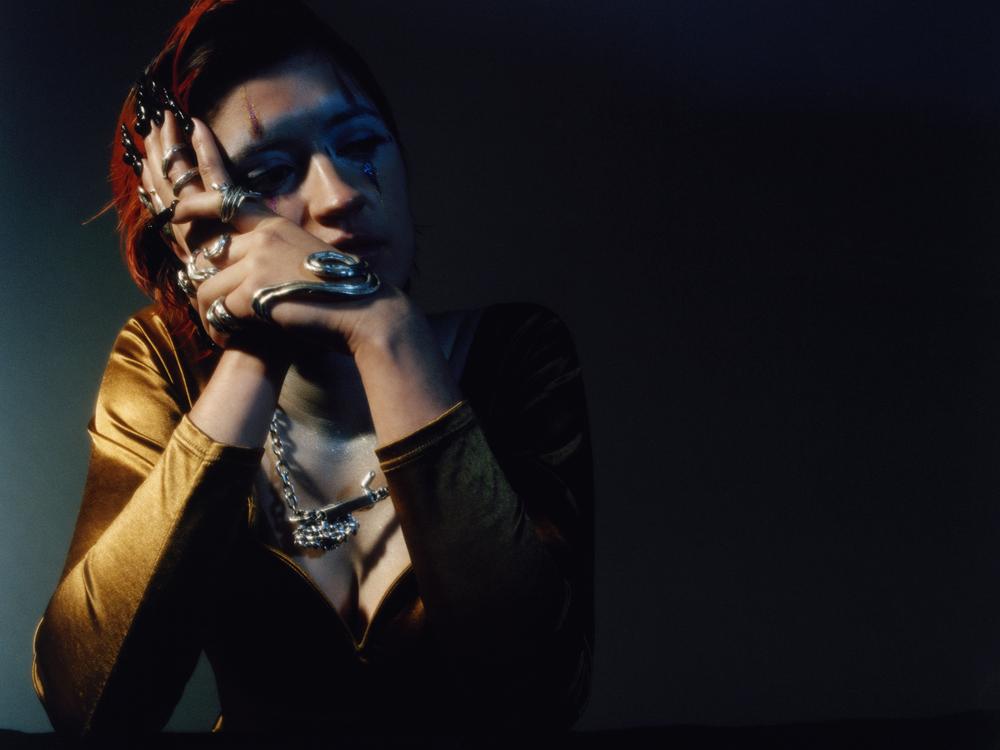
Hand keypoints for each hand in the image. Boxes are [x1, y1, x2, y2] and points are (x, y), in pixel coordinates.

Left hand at [137, 110, 392, 353]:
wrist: (364, 313)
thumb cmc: (341, 294)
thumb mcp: (306, 260)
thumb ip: (277, 256)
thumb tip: (247, 273)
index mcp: (276, 226)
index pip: (227, 202)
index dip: (195, 205)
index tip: (175, 213)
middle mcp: (262, 238)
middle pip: (208, 257)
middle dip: (204, 285)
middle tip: (214, 310)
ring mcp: (257, 263)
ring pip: (206, 287)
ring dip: (210, 313)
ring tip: (223, 332)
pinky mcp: (253, 293)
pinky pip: (218, 311)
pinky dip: (221, 330)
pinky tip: (232, 339)